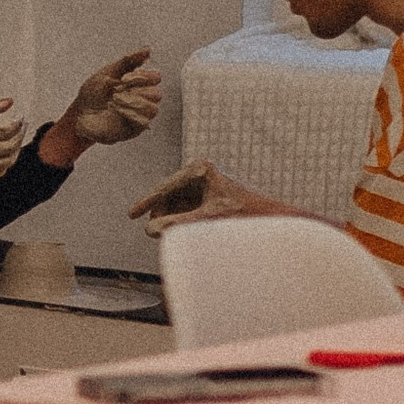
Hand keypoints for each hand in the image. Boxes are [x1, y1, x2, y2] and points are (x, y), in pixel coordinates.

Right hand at [0, 99, 18, 199]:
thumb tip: (9, 102)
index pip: (4, 132)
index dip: (17, 125)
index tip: (21, 120)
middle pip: (7, 148)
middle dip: (19, 137)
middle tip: (21, 130)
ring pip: (5, 163)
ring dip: (15, 151)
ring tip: (14, 142)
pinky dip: (4, 164)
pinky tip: (3, 155)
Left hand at [58, 48, 161, 146]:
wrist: (79, 112)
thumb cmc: (93, 93)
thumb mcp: (108, 72)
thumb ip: (128, 61)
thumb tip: (147, 50)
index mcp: (137, 84)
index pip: (155, 78)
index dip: (144, 76)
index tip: (124, 77)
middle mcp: (141, 99)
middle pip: (156, 94)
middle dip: (137, 91)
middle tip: (117, 91)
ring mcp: (138, 115)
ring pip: (153, 109)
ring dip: (134, 103)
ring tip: (115, 100)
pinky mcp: (133, 129)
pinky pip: (143, 123)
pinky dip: (130, 114)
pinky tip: (117, 110)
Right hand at [130, 163, 274, 234]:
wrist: (271, 218)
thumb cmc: (245, 215)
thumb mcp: (207, 220)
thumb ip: (177, 225)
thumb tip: (150, 230)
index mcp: (200, 169)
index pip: (165, 187)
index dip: (147, 202)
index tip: (132, 215)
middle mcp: (200, 171)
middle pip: (169, 195)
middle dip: (163, 214)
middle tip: (158, 233)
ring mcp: (203, 182)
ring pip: (176, 203)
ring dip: (172, 219)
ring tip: (174, 234)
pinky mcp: (207, 194)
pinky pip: (185, 207)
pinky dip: (182, 220)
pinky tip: (183, 232)